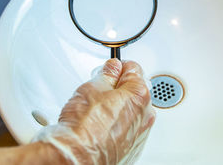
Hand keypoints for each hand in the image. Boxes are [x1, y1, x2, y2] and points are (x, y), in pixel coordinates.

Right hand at [34, 59, 155, 164]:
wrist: (77, 156)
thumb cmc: (84, 125)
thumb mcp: (93, 87)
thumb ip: (108, 73)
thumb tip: (113, 68)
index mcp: (139, 94)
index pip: (134, 69)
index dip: (119, 67)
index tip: (111, 69)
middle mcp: (145, 114)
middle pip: (136, 91)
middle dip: (120, 88)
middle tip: (101, 90)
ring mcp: (140, 132)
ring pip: (133, 111)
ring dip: (121, 107)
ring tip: (98, 111)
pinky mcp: (133, 147)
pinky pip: (130, 129)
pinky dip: (120, 125)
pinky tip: (103, 126)